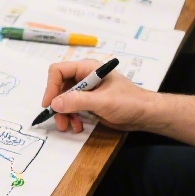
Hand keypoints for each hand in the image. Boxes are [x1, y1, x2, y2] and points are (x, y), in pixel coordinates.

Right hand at [42, 60, 156, 132]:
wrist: (145, 115)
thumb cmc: (129, 102)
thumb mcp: (102, 101)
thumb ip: (78, 101)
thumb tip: (54, 103)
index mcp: (88, 68)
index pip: (59, 71)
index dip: (51, 86)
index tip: (49, 104)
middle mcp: (85, 77)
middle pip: (59, 87)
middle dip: (57, 104)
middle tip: (58, 120)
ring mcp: (86, 90)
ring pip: (64, 100)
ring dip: (63, 114)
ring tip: (68, 126)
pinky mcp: (88, 102)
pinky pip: (72, 108)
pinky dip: (71, 117)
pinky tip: (77, 126)